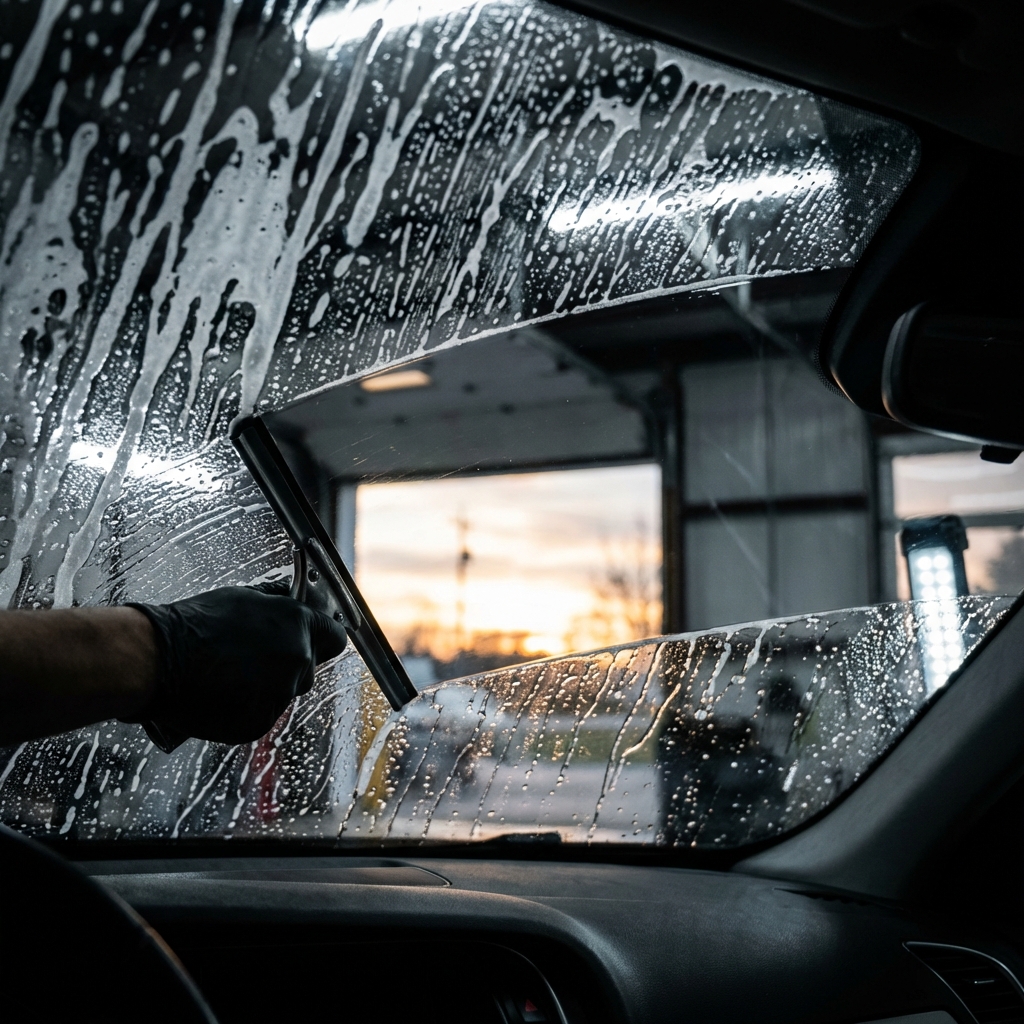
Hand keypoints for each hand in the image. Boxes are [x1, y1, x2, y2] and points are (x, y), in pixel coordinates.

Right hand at [125, 586, 347, 751]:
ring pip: (283, 692)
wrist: (158, 660)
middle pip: (308, 668)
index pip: (335, 637)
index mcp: (298, 626)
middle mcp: (297, 662)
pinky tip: (222, 694)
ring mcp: (279, 696)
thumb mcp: (243, 598)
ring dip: (267, 686)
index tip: (314, 640)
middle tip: (255, 657)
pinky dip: (247, 707)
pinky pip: (262, 714)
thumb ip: (276, 604)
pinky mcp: (258, 723)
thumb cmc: (196, 624)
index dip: (323, 638)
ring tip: (229, 675)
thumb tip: (288, 600)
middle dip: (288, 663)